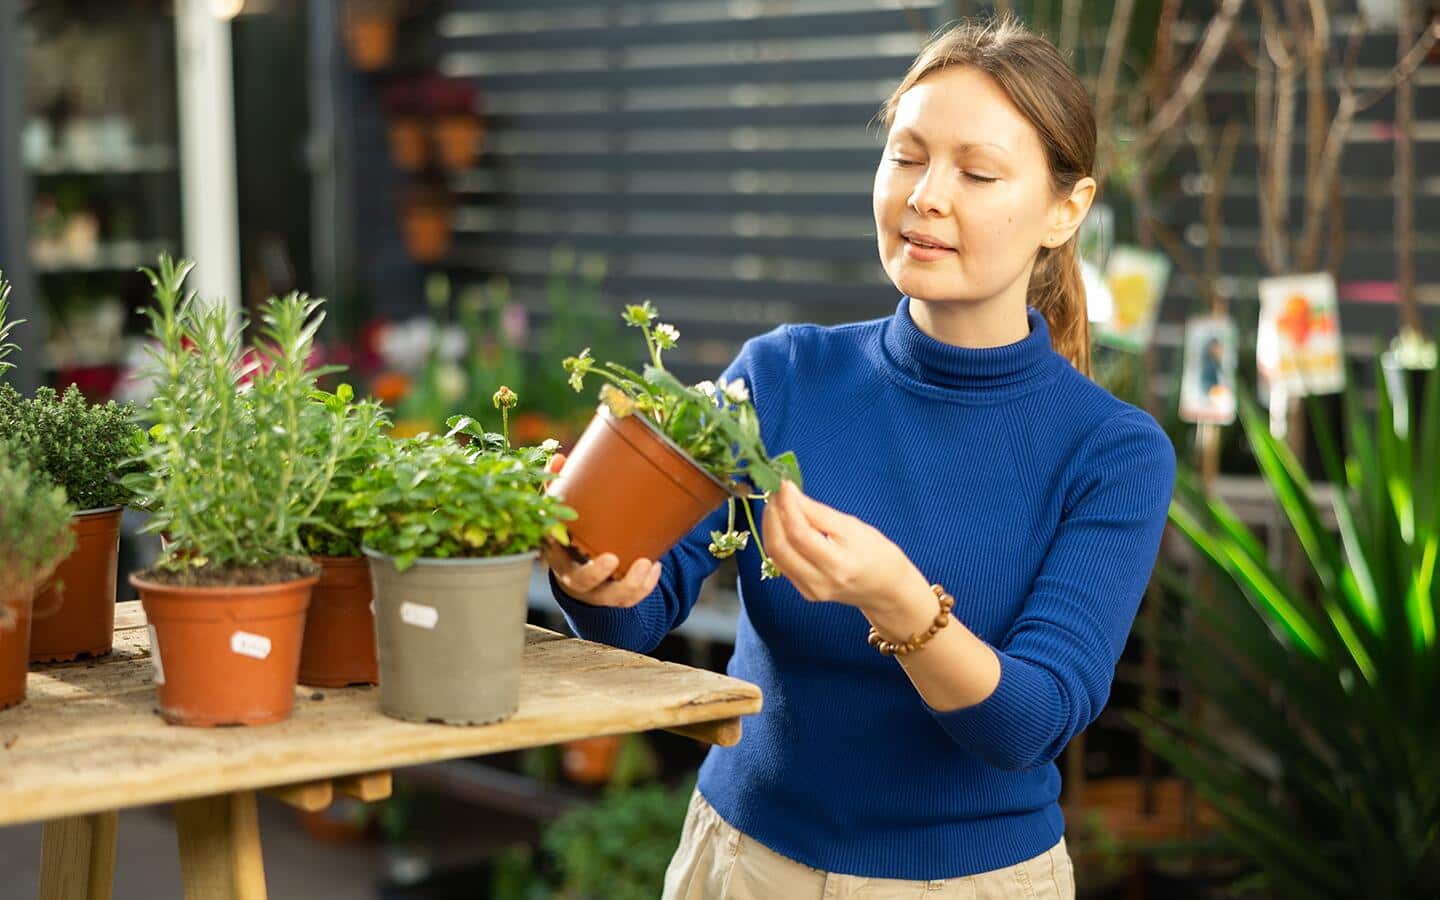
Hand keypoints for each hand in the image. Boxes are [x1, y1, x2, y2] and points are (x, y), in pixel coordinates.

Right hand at [539, 452, 662, 607]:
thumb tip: (560, 458)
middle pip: (581, 581)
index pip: (550, 549)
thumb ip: (559, 488)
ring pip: (611, 596)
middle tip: (612, 558)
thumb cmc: (569, 533)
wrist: (575, 570)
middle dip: (596, 573)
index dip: (555, 543)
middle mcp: (572, 575)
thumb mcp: (561, 513)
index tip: (560, 533)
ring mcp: (594, 590)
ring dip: (631, 584)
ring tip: (647, 563)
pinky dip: (645, 586)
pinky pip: (629, 599)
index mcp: (556, 552)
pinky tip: (655, 566)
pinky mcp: (613, 596)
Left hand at [762, 480, 925, 611]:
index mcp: (839, 564)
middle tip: (776, 494)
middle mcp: (821, 582)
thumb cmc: (876, 553)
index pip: (800, 534)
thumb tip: (791, 494)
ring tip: (777, 506)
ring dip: (770, 526)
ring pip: (775, 555)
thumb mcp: (853, 526)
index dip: (788, 506)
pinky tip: (781, 524)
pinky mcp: (804, 592)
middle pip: (781, 546)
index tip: (785, 486)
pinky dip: (777, 540)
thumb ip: (820, 513)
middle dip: (773, 516)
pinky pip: (780, 563)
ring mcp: (811, 590)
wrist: (885, 589)